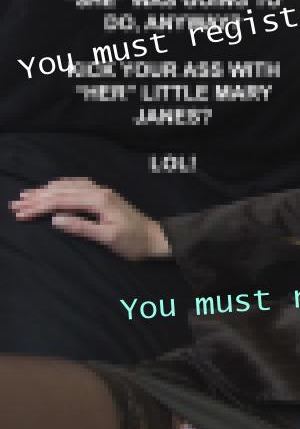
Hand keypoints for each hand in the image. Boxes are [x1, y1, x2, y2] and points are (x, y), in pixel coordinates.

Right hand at [9, 177, 169, 260]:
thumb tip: (56, 219)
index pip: (61, 201)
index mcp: (98, 200)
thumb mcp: (109, 238)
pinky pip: (75, 186)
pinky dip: (59, 188)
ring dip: (45, 191)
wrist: (156, 238)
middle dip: (36, 198)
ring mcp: (101, 192)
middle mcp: (98, 191)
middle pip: (61, 191)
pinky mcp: (103, 196)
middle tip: (15, 205)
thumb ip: (83, 228)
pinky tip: (52, 189)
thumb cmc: (135, 242)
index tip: (20, 214)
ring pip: (66, 186)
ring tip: (26, 196)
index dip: (38, 207)